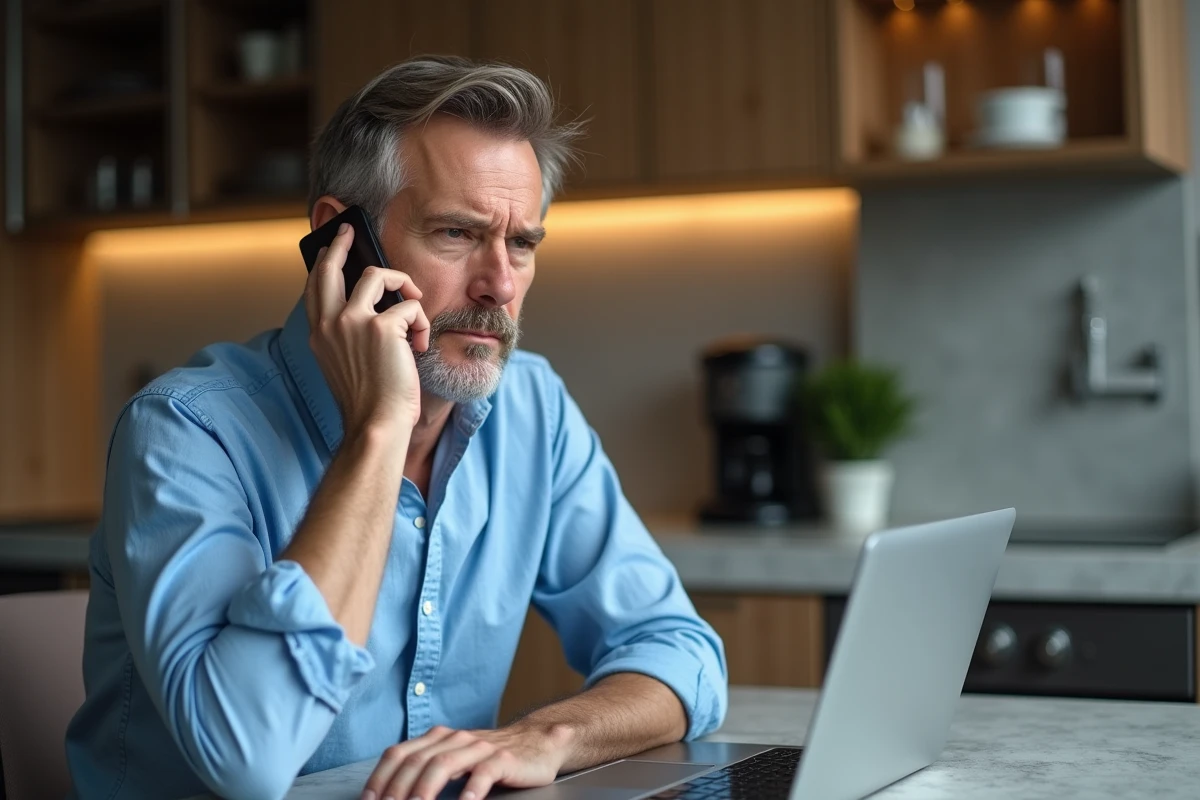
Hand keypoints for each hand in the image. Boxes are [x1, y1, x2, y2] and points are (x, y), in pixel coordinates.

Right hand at [304, 222, 430, 434]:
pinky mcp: (380, 327)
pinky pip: (410, 306)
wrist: (376, 424)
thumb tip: (371, 305)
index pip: (316, 287)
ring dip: (404, 284)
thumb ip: (348, 334)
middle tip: (350, 231)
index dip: (324, 263)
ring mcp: (352, 322)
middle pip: (331, 268)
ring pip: (378, 275)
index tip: (331, 249)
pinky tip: (418, 346)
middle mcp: (329, 323)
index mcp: (319, 334)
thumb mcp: (346, 362)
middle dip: (341, 243)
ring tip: (414, 306)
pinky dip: (421, 324)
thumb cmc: (369, 400)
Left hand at [362, 722, 573, 799]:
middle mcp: (454, 739)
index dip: (379, 778)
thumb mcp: (453, 760)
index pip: (398, 754)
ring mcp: (479, 747)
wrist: (536, 742)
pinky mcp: (503, 758)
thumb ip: (426, 771)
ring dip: (425, 789)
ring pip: (444, 764)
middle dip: (397, 789)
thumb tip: (392, 796)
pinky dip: (471, 789)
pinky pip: (483, 773)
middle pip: (416, 761)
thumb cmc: (489, 758)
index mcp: (437, 738)